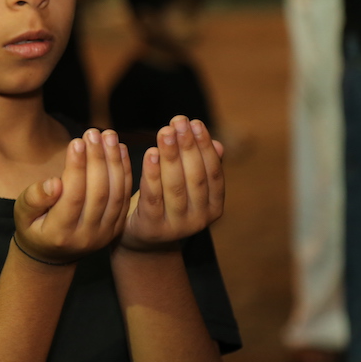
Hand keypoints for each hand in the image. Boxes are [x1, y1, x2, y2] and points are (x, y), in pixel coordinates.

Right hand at [13, 129, 131, 263]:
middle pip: (98, 194)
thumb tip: (54, 182)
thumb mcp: (22, 214)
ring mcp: (105, 234)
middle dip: (97, 159)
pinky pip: (124, 197)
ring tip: (109, 135)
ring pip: (116, 194)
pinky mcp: (116, 228)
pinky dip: (125, 171)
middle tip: (94, 132)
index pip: (73, 197)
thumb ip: (34, 198)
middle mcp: (87, 236)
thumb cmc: (33, 226)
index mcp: (60, 233)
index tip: (76, 141)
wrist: (53, 254)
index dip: (77, 169)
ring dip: (114, 162)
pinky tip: (120, 149)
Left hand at [119, 116, 223, 251]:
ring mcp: (177, 227)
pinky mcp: (153, 228)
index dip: (204, 147)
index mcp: (214, 207)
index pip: (213, 173)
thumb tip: (218, 145)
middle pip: (195, 178)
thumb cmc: (166, 203)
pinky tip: (149, 153)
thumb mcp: (186, 186)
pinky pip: (153, 198)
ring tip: (164, 132)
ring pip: (175, 186)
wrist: (142, 240)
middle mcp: (200, 220)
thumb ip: (200, 166)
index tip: (195, 123)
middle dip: (187, 146)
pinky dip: (152, 174)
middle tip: (178, 121)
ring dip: (170, 156)